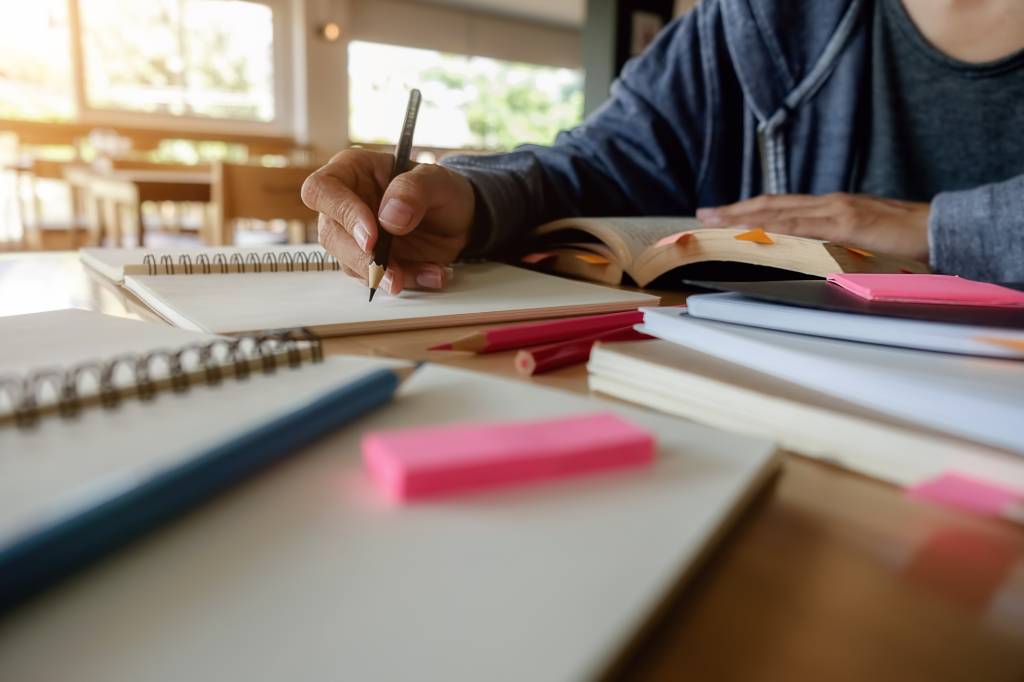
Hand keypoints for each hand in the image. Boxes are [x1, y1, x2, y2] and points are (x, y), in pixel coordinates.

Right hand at [301, 148, 474, 294]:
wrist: (459, 219)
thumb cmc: (441, 190)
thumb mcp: (437, 180)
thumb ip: (413, 190)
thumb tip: (389, 218)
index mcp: (351, 171)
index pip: (321, 190)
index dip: (342, 214)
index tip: (372, 237)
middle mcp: (345, 204)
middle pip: (331, 235)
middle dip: (362, 258)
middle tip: (394, 273)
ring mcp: (354, 236)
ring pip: (350, 263)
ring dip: (387, 275)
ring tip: (430, 271)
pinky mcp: (369, 262)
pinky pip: (377, 279)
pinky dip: (407, 280)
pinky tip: (433, 273)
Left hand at [696, 193, 930, 260]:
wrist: (942, 229)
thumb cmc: (904, 240)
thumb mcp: (860, 242)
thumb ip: (833, 246)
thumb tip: (806, 259)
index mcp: (830, 208)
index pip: (780, 207)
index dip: (747, 210)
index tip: (719, 215)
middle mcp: (829, 204)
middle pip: (772, 205)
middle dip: (734, 210)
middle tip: (702, 215)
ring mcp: (837, 211)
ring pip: (780, 212)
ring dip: (745, 217)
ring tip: (716, 222)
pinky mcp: (849, 223)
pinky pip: (804, 226)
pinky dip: (775, 228)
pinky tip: (754, 232)